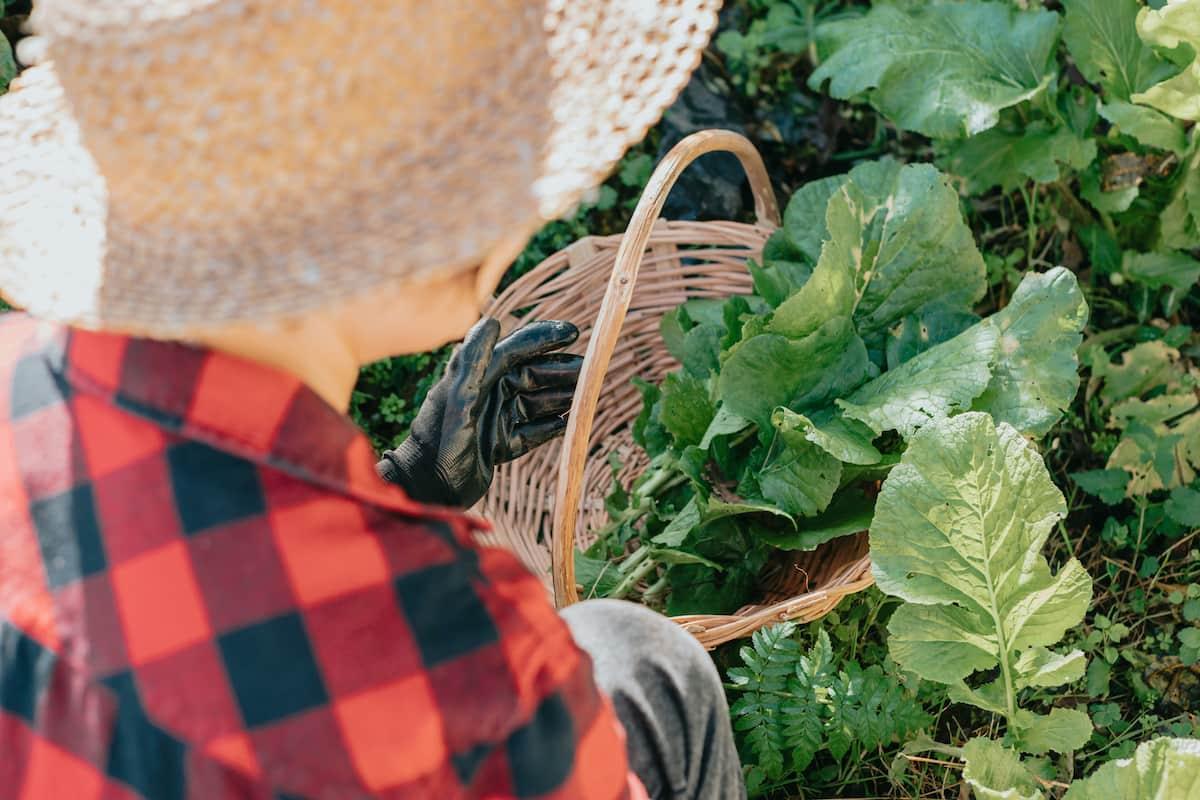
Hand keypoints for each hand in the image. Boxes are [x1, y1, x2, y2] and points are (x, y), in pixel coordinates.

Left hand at [376, 317, 581, 507]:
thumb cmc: (438, 440)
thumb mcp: (458, 396)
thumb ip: (474, 359)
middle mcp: (485, 394)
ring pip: (533, 403)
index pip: (516, 350)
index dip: (544, 339)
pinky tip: (567, 424)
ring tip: (584, 397)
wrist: (426, 487)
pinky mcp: (495, 445)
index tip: (574, 333)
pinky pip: (529, 432)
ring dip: (558, 398)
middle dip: (559, 372)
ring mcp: (491, 420)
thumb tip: (494, 320)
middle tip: (589, 372)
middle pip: (530, 376)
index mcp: (476, 377)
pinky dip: (548, 428)